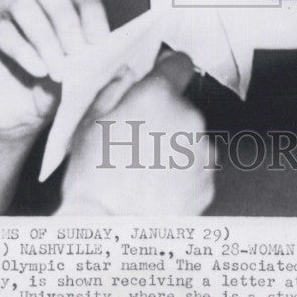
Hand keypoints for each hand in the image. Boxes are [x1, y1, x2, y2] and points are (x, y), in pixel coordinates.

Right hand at [0, 0, 108, 136]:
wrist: (20, 112)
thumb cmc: (56, 81)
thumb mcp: (81, 69)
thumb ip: (98, 58)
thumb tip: (122, 60)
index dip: (90, 12)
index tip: (101, 42)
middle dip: (64, 14)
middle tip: (77, 49)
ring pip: (22, 6)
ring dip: (45, 39)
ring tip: (59, 70)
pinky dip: (23, 51)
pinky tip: (38, 70)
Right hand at [61, 51, 215, 214]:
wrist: (111, 234)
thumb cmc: (94, 179)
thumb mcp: (89, 123)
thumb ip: (114, 89)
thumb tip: (128, 74)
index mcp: (158, 96)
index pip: (179, 62)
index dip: (168, 68)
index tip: (158, 77)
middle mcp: (187, 118)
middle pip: (181, 105)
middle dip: (163, 116)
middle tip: (134, 140)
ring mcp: (201, 152)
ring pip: (189, 138)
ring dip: (173, 146)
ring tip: (142, 170)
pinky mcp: (207, 182)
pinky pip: (196, 168)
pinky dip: (181, 174)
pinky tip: (155, 188)